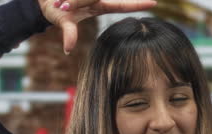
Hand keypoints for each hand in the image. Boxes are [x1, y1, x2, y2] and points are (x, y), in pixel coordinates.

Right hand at [38, 0, 156, 53]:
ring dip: (71, 0)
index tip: (154, 3)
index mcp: (99, 5)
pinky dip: (67, 0)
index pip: (122, 4)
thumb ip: (68, 33)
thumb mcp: (63, 21)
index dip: (137, 4)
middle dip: (79, 1)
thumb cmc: (56, 10)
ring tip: (62, 4)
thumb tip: (68, 49)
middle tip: (67, 6)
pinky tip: (62, 1)